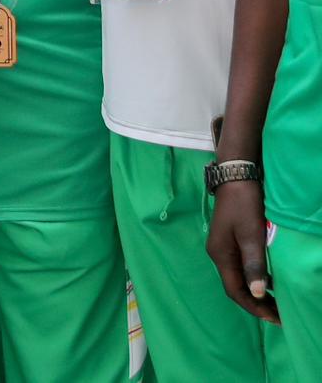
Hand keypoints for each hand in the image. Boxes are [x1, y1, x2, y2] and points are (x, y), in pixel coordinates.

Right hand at [211, 176, 279, 321]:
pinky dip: (255, 279)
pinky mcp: (230, 241)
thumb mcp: (251, 235)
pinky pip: (241, 267)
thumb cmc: (244, 206)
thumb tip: (257, 293)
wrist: (235, 178)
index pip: (234, 290)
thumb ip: (254, 264)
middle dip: (256, 303)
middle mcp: (218, 254)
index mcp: (220, 255)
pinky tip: (269, 282)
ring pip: (239, 278)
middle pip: (235, 286)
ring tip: (276, 303)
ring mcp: (223, 247)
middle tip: (279, 316)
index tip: (274, 319)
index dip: (253, 306)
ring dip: (256, 292)